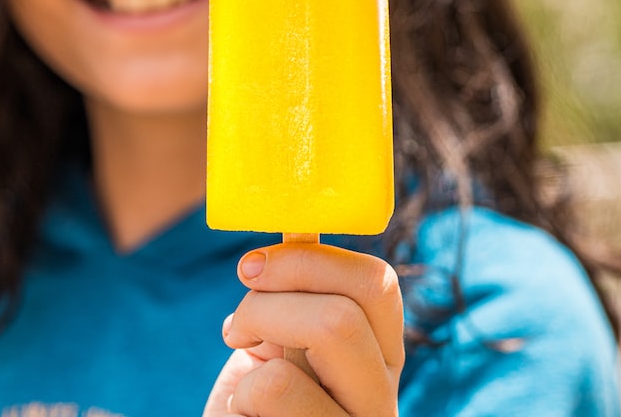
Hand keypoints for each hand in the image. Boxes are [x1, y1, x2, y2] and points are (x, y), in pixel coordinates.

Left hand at [203, 243, 403, 415]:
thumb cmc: (252, 404)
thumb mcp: (277, 341)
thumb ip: (294, 294)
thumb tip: (299, 223)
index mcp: (377, 358)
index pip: (378, 283)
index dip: (313, 258)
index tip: (254, 266)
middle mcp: (383, 393)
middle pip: (356, 297)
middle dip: (279, 289)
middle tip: (238, 320)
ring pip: (329, 328)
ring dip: (257, 333)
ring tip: (243, 377)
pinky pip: (277, 388)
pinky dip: (242, 394)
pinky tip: (246, 416)